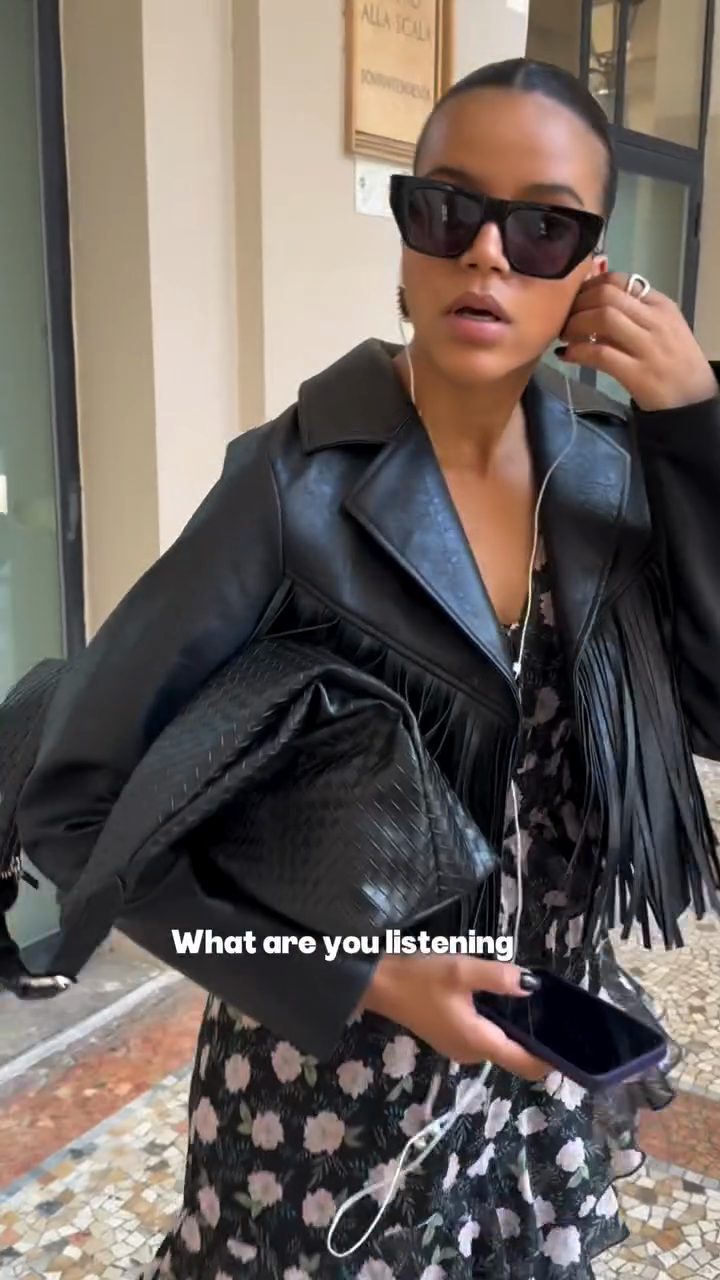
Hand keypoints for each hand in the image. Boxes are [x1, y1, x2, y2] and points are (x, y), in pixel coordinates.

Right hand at [363, 954, 549, 1079]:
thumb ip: (498, 977)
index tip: (573, 1044)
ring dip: (517, 1030)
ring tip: (534, 1002)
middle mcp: (471, 1053)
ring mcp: (459, 1047)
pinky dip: (499, 1025)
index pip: (525, 1064)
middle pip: (515, 1056)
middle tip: (556, 1011)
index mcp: (478, 1042)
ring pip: (499, 1045)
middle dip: (536, 1040)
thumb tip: (531, 985)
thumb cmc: (419, 978)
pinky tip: (503, 1001)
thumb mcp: (461, 971)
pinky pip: (485, 1037)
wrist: (377, 984)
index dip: (550, 1059)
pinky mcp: (450, 1036)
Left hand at [558, 272, 717, 411]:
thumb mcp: (660, 328)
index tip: (574, 299)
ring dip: (575, 324)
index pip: (619, 281)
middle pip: (607, 295)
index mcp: (660, 305)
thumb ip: (632, 315)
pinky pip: (600, 354)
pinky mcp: (638, 374)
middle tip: (563, 317)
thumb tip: (589, 305)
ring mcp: (648, 347)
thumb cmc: (672, 362)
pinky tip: (566, 355)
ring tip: (564, 336)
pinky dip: (577, 352)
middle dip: (577, 304)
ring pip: (604, 318)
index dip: (588, 286)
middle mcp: (655, 320)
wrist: (693, 400)